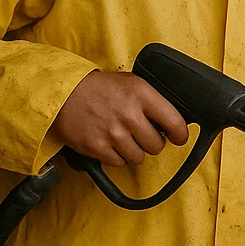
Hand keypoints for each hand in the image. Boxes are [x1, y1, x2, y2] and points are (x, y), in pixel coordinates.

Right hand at [53, 70, 189, 166]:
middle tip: (143, 134)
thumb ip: (152, 100)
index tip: (179, 137)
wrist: (64, 93)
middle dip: (153, 142)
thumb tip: (172, 121)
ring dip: (135, 151)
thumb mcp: (132, 83)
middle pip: (157, 145)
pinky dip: (117, 156)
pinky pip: (119, 162)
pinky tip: (110, 142)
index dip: (180, 134)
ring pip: (139, 157)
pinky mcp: (97, 147)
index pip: (175, 122)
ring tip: (124, 137)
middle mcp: (129, 114)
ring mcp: (113, 133)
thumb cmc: (100, 88)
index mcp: (142, 95)